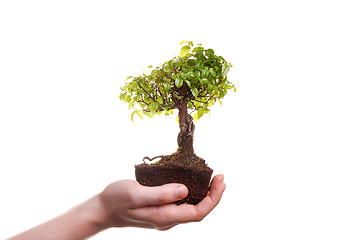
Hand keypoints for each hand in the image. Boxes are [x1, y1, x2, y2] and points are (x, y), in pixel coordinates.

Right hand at [98, 174, 225, 229]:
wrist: (103, 209)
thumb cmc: (116, 200)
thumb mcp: (135, 193)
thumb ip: (160, 193)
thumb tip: (185, 190)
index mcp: (164, 217)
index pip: (197, 213)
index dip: (213, 199)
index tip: (220, 182)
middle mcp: (168, 219)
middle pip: (198, 211)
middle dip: (213, 195)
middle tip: (220, 177)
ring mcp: (165, 215)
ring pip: (192, 208)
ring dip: (205, 194)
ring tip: (212, 178)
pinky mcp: (161, 209)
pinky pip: (183, 204)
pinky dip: (193, 192)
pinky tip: (193, 181)